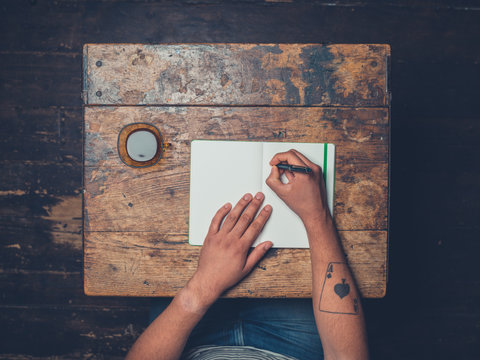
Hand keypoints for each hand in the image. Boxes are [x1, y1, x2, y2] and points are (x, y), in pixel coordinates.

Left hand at [187, 192, 272, 309]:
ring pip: (232, 217)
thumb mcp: (246, 268)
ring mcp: (219, 237)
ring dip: (240, 205)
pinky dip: (221, 212)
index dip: (262, 216)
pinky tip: (227, 205)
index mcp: (241, 247)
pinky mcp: (210, 237)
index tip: (267, 208)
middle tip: (259, 196)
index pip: (255, 227)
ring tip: (247, 196)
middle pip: (245, 218)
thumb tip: (268, 243)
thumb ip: (258, 254)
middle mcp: (230, 240)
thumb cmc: (226, 276)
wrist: (208, 281)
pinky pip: (215, 221)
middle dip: (254, 206)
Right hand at [266, 149, 329, 225]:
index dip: (278, 157)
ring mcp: (317, 170)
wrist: (316, 213)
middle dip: (283, 159)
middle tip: (277, 167)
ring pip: (299, 158)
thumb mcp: (282, 192)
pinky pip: (304, 164)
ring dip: (290, 163)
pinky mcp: (318, 173)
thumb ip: (272, 179)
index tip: (273, 163)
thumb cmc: (304, 206)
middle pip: (294, 154)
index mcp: (305, 172)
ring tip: (286, 176)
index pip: (289, 155)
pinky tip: (294, 178)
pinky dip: (296, 167)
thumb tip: (274, 170)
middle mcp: (313, 168)